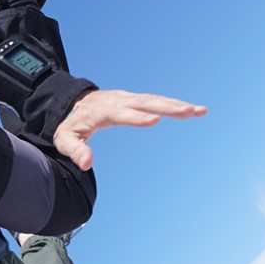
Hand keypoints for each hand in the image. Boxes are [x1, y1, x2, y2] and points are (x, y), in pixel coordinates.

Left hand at [52, 88, 205, 170]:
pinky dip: (174, 103)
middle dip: (167, 107)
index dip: (136, 117)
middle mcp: (118, 101)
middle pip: (145, 102)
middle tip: (189, 112)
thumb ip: (75, 151)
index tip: (155, 120)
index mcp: (102, 111)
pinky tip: (192, 110)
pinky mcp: (134, 99)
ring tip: (200, 110)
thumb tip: (86, 164)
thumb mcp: (64, 139)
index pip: (121, 114)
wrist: (70, 102)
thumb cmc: (69, 124)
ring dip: (178, 104)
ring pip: (155, 99)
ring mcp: (128, 98)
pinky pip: (156, 100)